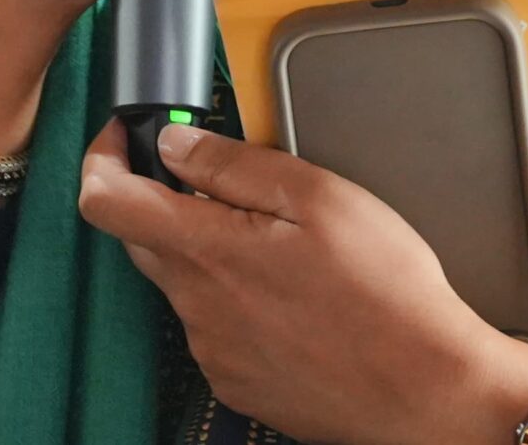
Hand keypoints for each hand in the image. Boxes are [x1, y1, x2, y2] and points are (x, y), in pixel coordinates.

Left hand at [77, 118, 527, 444]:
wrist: (426, 392)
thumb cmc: (385, 294)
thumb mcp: (317, 196)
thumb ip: (234, 165)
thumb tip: (175, 143)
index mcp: (207, 249)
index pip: (103, 200)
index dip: (102, 157)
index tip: (124, 137)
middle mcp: (195, 305)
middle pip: (143, 237)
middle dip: (170, 199)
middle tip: (231, 184)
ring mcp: (213, 349)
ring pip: (186, 280)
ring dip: (215, 253)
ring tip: (290, 251)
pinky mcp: (236, 381)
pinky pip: (216, 325)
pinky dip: (239, 300)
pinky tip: (295, 298)